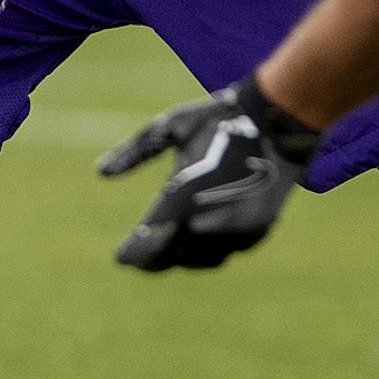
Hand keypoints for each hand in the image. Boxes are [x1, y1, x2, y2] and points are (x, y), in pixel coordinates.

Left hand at [97, 76, 320, 272]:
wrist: (277, 120)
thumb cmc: (217, 118)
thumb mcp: (170, 126)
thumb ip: (135, 152)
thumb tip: (101, 172)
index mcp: (183, 193)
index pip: (152, 238)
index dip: (134, 253)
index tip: (121, 259)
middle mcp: (210, 217)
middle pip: (176, 256)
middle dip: (158, 257)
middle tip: (143, 255)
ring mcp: (238, 227)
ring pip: (204, 259)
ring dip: (186, 255)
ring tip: (172, 243)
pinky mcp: (259, 228)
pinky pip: (230, 249)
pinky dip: (214, 246)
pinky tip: (205, 233)